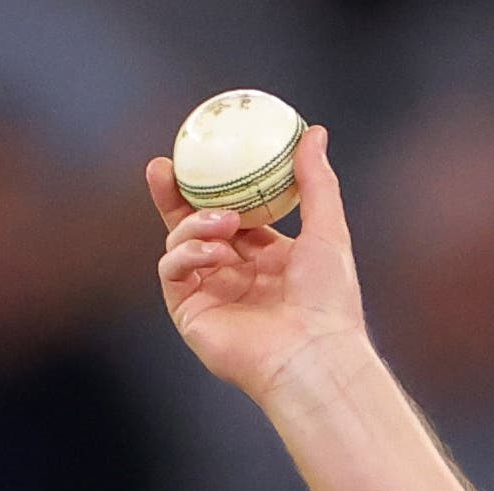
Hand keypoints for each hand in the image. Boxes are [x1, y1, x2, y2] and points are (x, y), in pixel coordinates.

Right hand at [145, 123, 365, 404]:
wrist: (315, 355)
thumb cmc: (329, 302)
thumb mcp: (328, 230)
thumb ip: (317, 182)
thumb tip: (315, 132)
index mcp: (267, 258)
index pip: (229, 212)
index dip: (212, 185)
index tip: (201, 152)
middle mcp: (236, 275)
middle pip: (191, 225)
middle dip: (172, 196)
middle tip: (163, 166)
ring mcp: (211, 294)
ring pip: (180, 243)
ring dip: (195, 225)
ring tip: (226, 224)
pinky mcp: (191, 313)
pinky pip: (173, 270)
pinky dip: (188, 254)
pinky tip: (216, 253)